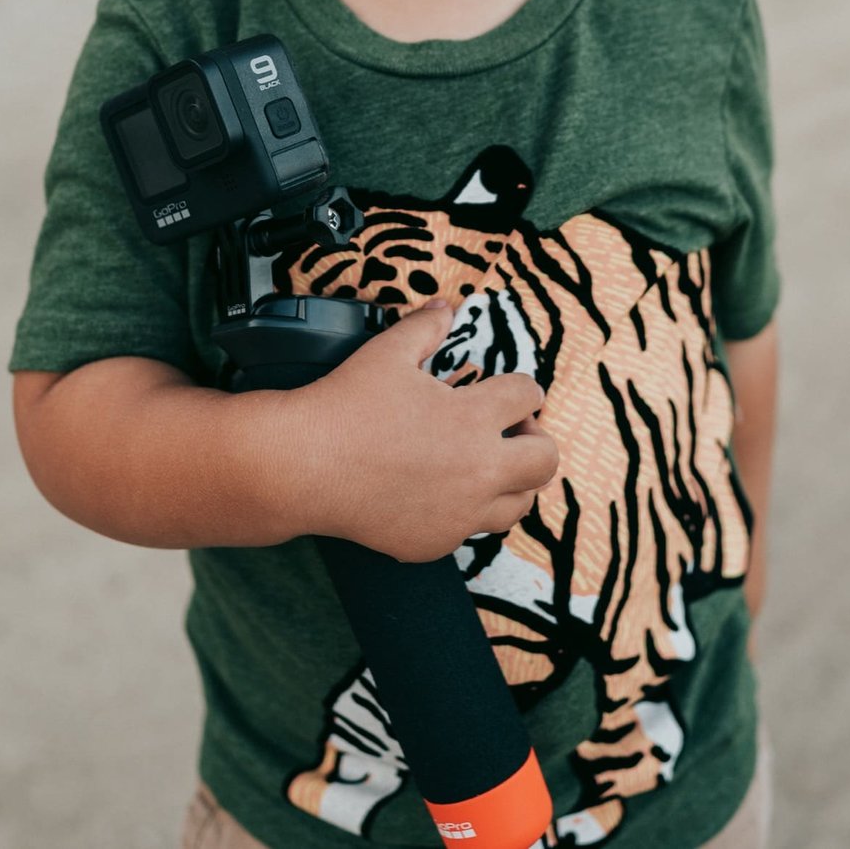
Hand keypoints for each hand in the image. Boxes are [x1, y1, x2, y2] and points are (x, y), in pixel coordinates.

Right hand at [298, 300, 559, 562]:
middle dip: (535, 438)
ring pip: (519, 504)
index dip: (521, 387)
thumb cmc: (347, 404)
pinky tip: (444, 491)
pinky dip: (468, 510)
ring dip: (512, 480)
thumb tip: (445, 306)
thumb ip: (425, 327)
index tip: (508, 389)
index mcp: (473, 418)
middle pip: (545, 460)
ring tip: (486, 463)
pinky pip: (472, 529)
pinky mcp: (435, 542)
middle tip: (509, 429)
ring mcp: (459, 513)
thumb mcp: (388, 352)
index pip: (528, 396)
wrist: (305, 465)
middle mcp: (478, 470)